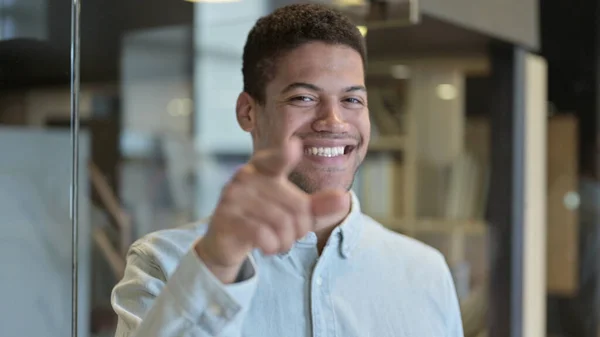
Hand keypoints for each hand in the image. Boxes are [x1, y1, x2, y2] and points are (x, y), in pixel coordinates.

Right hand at [195, 138, 348, 282]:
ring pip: (281, 223)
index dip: (285, 155)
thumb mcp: (294, 213)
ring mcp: (232, 196)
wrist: (226, 242)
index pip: (277, 159)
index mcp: (263, 167)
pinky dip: (272, 246)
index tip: (294, 146)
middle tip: (291, 236)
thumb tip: (344, 199)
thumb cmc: (264, 220)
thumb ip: (319, 206)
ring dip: (286, 241)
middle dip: (300, 228)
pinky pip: (261, 234)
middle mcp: (245, 176)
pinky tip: (269, 247)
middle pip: (296, 206)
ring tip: (279, 243)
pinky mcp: (225, 218)